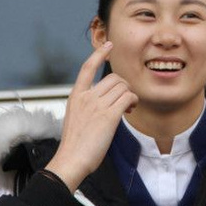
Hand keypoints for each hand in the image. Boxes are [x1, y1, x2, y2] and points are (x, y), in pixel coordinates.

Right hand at [45, 42, 136, 190]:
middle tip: (126, 100)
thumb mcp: (76, 118)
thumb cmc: (74, 145)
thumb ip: (88, 106)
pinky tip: (131, 109)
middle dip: (124, 86)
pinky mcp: (108, 116)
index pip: (87, 68)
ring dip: (130, 95)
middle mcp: (86, 97)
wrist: (71, 160)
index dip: (99, 54)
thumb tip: (106, 103)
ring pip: (122, 86)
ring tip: (129, 107)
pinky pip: (128, 98)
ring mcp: (97, 105)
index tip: (109, 45)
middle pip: (113, 78)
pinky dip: (133, 101)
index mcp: (76, 96)